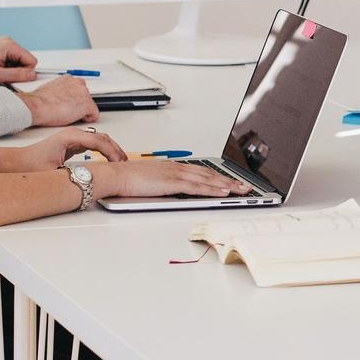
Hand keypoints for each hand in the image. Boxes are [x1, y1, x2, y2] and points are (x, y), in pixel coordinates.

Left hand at [0, 37, 39, 83]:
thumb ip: (18, 75)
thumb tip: (33, 75)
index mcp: (9, 45)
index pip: (31, 61)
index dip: (25, 73)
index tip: (14, 78)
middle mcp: (8, 42)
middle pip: (25, 61)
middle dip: (17, 71)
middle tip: (2, 76)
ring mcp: (3, 45)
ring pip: (18, 62)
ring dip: (10, 71)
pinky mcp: (0, 50)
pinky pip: (11, 61)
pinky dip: (5, 68)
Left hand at [0, 128, 126, 172]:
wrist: (15, 163)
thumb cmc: (30, 164)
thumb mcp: (54, 173)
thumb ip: (74, 174)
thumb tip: (91, 180)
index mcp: (70, 137)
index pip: (99, 141)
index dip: (112, 152)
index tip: (120, 163)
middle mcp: (73, 134)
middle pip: (103, 138)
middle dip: (116, 150)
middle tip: (125, 163)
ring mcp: (73, 138)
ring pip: (100, 140)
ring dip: (111, 149)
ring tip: (120, 162)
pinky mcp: (72, 144)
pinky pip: (94, 144)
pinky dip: (104, 151)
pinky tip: (108, 160)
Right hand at [17, 76, 98, 126]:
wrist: (37, 106)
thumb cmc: (39, 101)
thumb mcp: (50, 89)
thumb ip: (61, 91)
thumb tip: (62, 97)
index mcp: (69, 79)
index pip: (79, 89)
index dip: (74, 99)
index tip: (70, 104)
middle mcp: (78, 83)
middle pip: (86, 97)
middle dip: (79, 105)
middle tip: (68, 111)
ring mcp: (84, 93)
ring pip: (90, 106)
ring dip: (82, 112)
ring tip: (68, 115)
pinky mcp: (87, 104)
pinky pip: (94, 115)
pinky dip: (87, 119)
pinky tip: (75, 119)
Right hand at [90, 160, 250, 198]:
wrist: (114, 175)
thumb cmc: (127, 179)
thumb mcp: (150, 181)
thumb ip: (163, 185)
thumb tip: (171, 192)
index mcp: (172, 167)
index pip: (201, 172)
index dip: (218, 177)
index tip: (230, 182)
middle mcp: (177, 168)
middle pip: (209, 174)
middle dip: (229, 181)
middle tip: (245, 186)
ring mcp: (176, 174)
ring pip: (208, 179)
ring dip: (227, 185)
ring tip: (242, 190)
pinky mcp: (172, 183)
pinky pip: (198, 187)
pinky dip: (213, 189)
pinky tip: (224, 192)